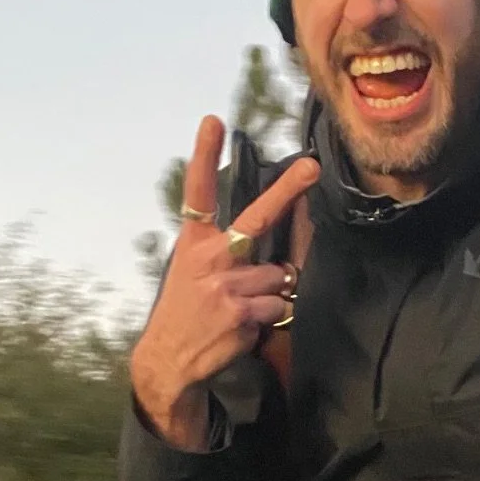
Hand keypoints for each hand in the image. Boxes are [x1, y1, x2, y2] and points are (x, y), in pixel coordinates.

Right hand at [130, 116, 319, 449]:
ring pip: (278, 277)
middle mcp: (210, 259)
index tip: (213, 121)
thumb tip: (272, 239)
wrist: (168, 360)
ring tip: (241, 307)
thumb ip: (223, 249)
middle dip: (287, 191)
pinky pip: (277, 306)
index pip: (198, 191)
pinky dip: (268, 317)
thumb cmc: (187, 309)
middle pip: (256, 220)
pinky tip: (242, 326)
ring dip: (271, 292)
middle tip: (311, 167)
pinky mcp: (242, 314)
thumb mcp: (191, 271)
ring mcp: (226, 287)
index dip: (205, 155)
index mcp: (194, 242)